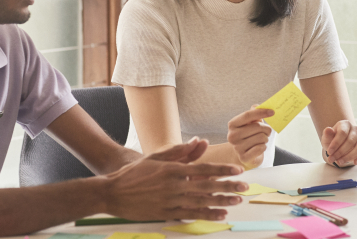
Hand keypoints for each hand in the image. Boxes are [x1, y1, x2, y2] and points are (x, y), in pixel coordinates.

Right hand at [104, 138, 247, 220]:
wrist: (112, 192)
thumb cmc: (135, 173)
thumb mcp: (157, 157)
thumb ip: (180, 150)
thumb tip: (200, 141)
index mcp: (173, 169)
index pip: (203, 169)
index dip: (222, 170)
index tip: (237, 171)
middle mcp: (174, 185)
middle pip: (206, 186)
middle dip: (228, 187)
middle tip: (244, 188)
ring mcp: (170, 201)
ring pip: (201, 202)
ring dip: (221, 202)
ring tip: (236, 202)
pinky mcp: (165, 214)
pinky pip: (190, 215)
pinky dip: (206, 215)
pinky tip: (219, 215)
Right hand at [227, 106, 273, 169]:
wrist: (245, 154)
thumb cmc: (249, 135)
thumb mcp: (250, 123)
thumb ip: (254, 113)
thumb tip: (259, 106)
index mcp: (232, 124)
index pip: (248, 115)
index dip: (261, 112)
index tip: (272, 112)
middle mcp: (232, 136)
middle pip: (257, 127)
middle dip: (266, 129)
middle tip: (266, 132)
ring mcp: (237, 147)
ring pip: (261, 137)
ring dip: (265, 139)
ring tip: (261, 140)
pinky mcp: (243, 157)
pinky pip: (261, 148)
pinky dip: (264, 147)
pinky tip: (259, 147)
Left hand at [321, 120, 356, 166]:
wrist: (338, 146)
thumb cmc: (332, 141)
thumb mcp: (327, 138)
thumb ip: (327, 134)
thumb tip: (328, 129)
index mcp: (345, 124)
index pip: (343, 132)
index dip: (336, 143)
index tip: (329, 151)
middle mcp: (355, 130)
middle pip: (350, 141)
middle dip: (340, 152)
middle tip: (333, 158)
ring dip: (349, 156)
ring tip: (340, 161)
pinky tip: (355, 162)